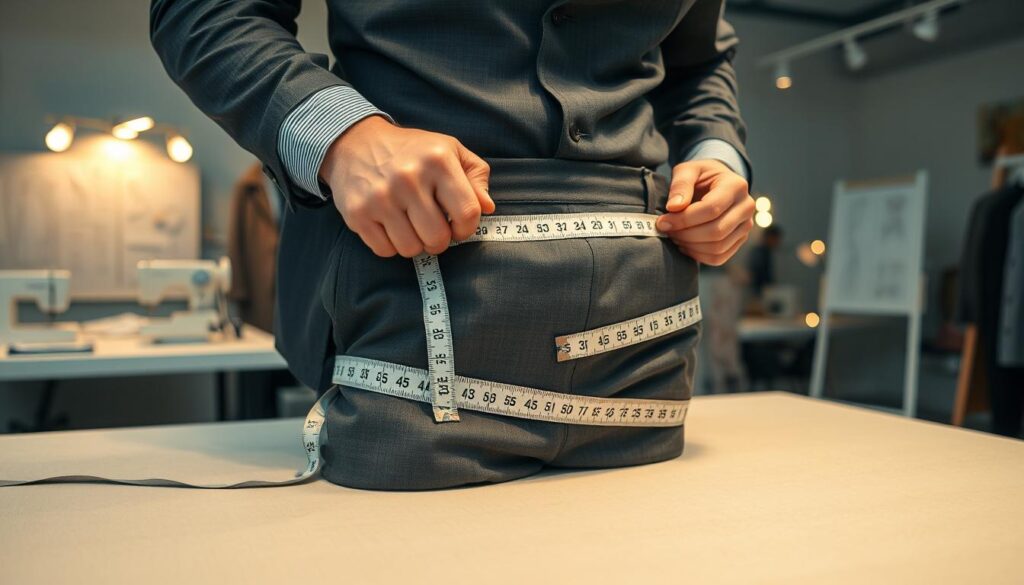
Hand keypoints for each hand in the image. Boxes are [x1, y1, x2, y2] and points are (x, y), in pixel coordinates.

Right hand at [319, 115, 494, 257]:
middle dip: (440, 240)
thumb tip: (487, 207)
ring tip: (411, 225)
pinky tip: (391, 225)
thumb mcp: (449, 150)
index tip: (458, 226)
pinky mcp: (358, 213)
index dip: (467, 228)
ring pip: (411, 249)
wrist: (356, 142)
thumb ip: (476, 175)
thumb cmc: (411, 150)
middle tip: (433, 228)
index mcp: (438, 160)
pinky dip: (391, 245)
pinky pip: (385, 250)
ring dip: (415, 243)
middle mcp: (408, 178)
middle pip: (438, 238)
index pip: (467, 213)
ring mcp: (380, 197)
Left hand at [654, 159, 753, 265]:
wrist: (716, 183)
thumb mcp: (688, 170)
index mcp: (736, 186)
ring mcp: (745, 226)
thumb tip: (674, 207)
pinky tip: (684, 244)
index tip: (663, 221)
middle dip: (685, 234)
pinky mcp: (739, 240)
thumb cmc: (700, 176)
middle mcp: (746, 207)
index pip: (711, 209)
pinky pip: (718, 257)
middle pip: (716, 231)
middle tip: (666, 230)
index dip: (684, 219)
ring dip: (690, 246)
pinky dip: (697, 255)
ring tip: (674, 235)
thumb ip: (680, 185)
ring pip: (717, 247)